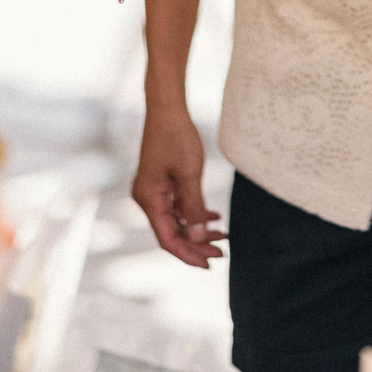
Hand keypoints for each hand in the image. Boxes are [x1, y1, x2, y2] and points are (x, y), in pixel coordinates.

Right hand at [133, 102, 225, 267]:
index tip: (210, 263)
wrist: (167, 108)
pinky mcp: (162, 183)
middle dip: (196, 244)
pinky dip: (195, 213)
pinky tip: (215, 217)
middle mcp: (147, 199)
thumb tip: (197, 238)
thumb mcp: (189, 174)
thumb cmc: (176, 137)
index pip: (167, 239)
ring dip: (198, 229)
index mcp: (149, 200)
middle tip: (222, 252)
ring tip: (223, 235)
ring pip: (177, 220)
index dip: (188, 254)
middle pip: (172, 233)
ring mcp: (154, 191)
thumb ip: (193, 207)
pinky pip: (178, 206)